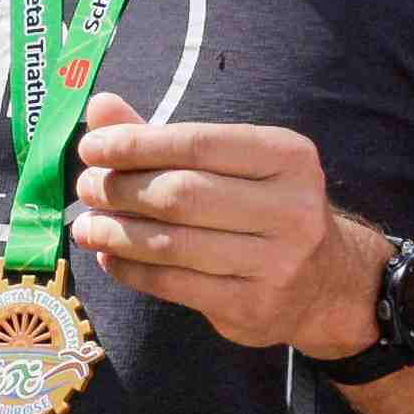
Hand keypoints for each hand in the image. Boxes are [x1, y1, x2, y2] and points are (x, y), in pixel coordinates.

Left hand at [67, 95, 379, 356]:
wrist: (326, 284)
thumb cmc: (264, 209)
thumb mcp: (232, 164)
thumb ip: (166, 138)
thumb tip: (99, 107)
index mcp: (287, 156)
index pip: (197, 143)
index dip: (136, 144)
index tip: (91, 148)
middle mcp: (291, 207)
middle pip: (182, 194)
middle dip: (121, 189)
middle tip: (86, 188)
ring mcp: (276, 262)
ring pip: (173, 244)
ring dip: (117, 233)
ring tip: (87, 226)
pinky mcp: (253, 306)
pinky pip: (175, 284)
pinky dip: (132, 270)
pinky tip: (109, 257)